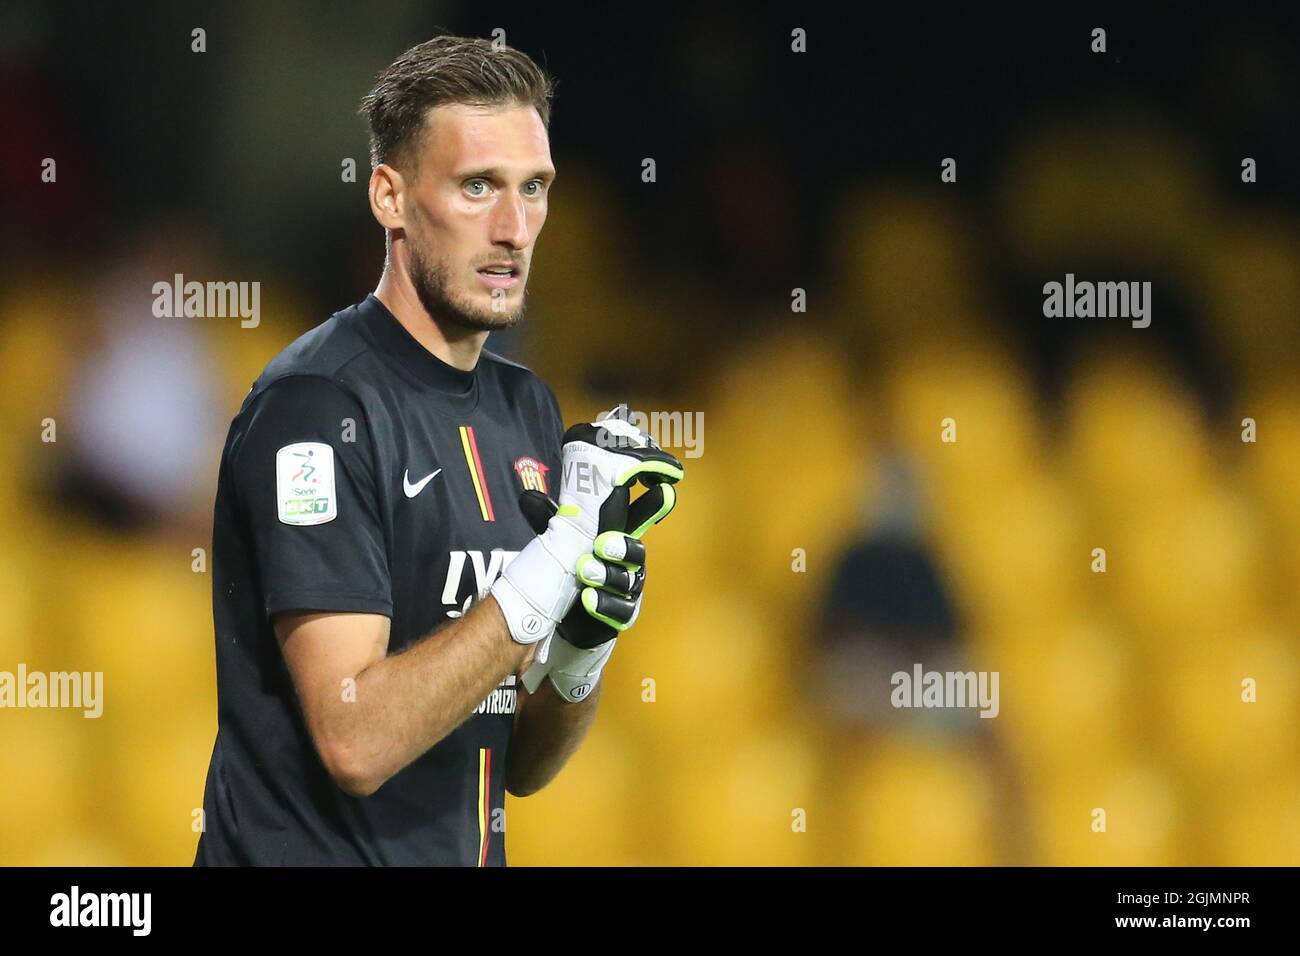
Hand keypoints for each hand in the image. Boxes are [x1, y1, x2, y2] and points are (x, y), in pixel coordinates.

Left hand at [489, 407, 682, 657]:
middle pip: (636, 549)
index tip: (661, 485)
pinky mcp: (622, 613)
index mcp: (617, 535)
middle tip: (603, 544)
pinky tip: (588, 598)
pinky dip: (604, 603)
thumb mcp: (559, 541)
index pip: (639, 514)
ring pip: (626, 580)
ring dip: (607, 574)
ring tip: (584, 571)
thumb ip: (550, 520)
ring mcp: (627, 587)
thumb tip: (529, 496)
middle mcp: (627, 560)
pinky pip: (620, 609)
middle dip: (624, 546)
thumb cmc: (571, 568)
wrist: (569, 614)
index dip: (653, 501)